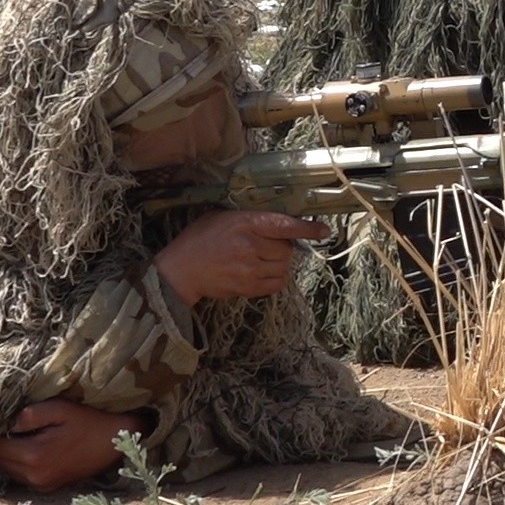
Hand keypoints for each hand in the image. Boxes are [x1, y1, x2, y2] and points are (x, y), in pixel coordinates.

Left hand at [0, 399, 144, 491]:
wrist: (114, 442)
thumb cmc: (88, 421)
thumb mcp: (60, 409)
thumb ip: (30, 415)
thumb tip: (8, 424)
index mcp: (34, 455)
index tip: (7, 421)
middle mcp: (34, 475)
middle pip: (0, 461)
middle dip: (4, 445)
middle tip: (19, 429)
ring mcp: (42, 484)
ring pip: (9, 471)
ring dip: (12, 456)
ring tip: (27, 440)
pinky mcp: (49, 488)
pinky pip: (22, 477)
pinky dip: (22, 466)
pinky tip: (36, 452)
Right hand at [152, 210, 327, 305]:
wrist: (180, 270)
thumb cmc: (200, 239)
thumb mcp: (222, 216)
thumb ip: (249, 217)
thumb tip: (279, 219)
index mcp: (245, 223)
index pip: (284, 224)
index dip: (307, 228)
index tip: (324, 230)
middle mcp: (250, 245)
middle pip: (287, 248)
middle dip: (283, 247)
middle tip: (266, 246)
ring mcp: (250, 268)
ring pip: (284, 266)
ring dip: (279, 263)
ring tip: (261, 259)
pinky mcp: (247, 287)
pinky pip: (277, 284)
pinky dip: (276, 278)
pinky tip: (262, 272)